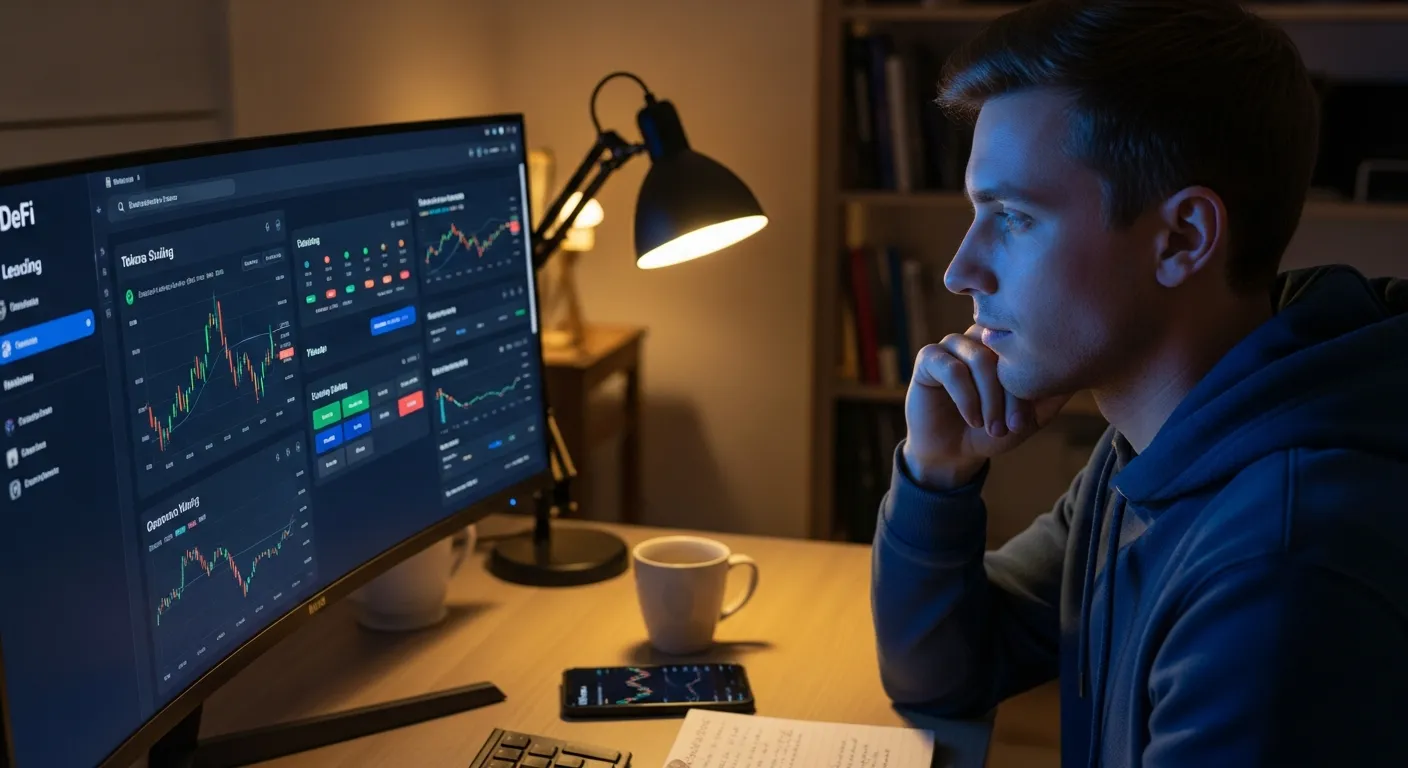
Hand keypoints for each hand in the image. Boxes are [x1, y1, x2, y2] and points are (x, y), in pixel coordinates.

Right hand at [902, 325, 1072, 488]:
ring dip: (989, 398)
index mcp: (1005, 345)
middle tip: (1012, 426)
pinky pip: (952, 369)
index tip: (1028, 422)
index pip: (1025, 350)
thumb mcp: (1030, 417)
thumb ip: (1052, 396)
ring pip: (980, 360)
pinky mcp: (929, 358)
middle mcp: (980, 338)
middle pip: (1004, 351)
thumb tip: (1081, 372)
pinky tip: (972, 419)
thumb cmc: (992, 430)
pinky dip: (966, 398)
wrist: (953, 452)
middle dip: (1011, 393)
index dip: (1029, 385)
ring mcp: (953, 345)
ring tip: (992, 426)